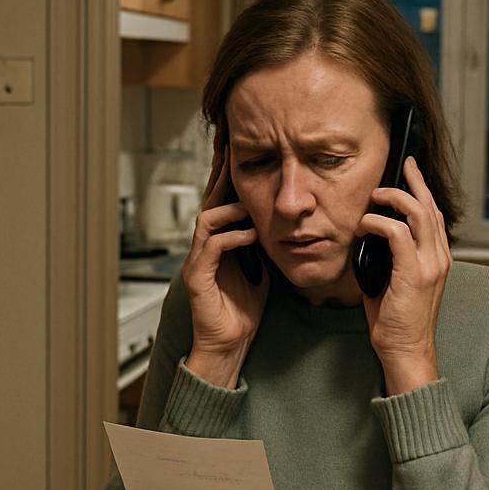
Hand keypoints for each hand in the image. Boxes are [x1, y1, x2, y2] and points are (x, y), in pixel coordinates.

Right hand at [181, 133, 269, 375]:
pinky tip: (250, 235)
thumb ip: (268, 242)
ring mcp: (199, 260)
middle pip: (210, 199)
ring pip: (207, 220)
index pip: (224, 198)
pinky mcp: (197, 278)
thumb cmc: (244, 308)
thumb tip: (291, 219)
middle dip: (221, 173)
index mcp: (221, 240)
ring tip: (250, 203)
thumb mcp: (262, 267)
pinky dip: (231, 238)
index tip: (239, 146)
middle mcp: (205, 245)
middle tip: (231, 147)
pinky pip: (211, 249)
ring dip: (230, 208)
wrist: (229, 343)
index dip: (230, 172)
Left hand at [356, 157, 451, 393]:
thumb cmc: (397, 321)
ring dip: (394, 198)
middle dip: (415, 181)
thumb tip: (369, 240)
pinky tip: (365, 226)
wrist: (406, 350)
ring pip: (418, 213)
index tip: (410, 174)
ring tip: (376, 195)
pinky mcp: (414, 273)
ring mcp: (430, 265)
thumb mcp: (394, 282)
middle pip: (430, 206)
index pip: (435, 215)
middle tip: (403, 164)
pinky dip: (378, 223)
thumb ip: (389, 259)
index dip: (423, 192)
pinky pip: (397, 233)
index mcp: (438, 259)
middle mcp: (439, 258)